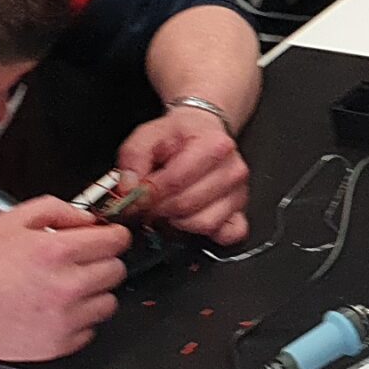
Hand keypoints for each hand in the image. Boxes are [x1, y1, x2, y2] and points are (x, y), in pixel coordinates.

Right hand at [0, 198, 127, 363]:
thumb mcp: (9, 221)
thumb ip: (54, 209)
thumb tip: (85, 217)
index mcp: (56, 252)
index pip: (115, 241)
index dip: (115, 235)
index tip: (112, 237)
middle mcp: (67, 286)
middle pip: (117, 270)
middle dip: (104, 261)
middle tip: (83, 261)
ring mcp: (66, 318)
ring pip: (109, 301)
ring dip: (95, 292)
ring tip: (67, 286)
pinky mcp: (61, 343)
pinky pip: (91, 329)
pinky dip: (80, 319)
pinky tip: (57, 308)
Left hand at [117, 107, 248, 243]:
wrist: (202, 133)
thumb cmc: (180, 135)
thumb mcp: (148, 135)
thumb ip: (133, 159)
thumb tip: (129, 189)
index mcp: (214, 145)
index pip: (175, 181)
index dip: (149, 194)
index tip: (135, 197)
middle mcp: (232, 170)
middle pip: (187, 205)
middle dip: (159, 210)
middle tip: (146, 205)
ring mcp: (239, 193)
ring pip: (204, 223)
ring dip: (178, 223)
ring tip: (167, 209)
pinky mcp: (240, 211)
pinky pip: (229, 235)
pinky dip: (208, 234)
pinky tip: (192, 220)